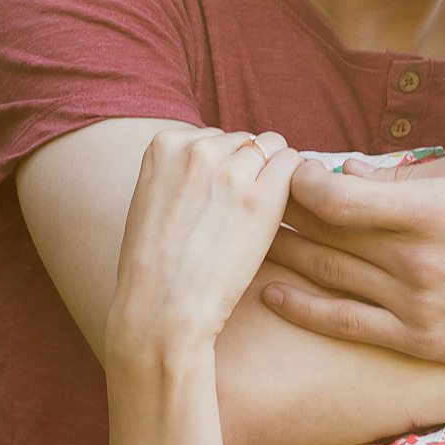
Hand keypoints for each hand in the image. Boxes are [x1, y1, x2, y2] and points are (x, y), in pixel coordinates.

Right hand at [107, 129, 299, 357]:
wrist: (161, 307)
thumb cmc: (155, 265)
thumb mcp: (151, 199)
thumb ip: (181, 171)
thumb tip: (222, 161)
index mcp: (165, 144)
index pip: (214, 136)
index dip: (223, 168)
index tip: (219, 198)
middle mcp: (198, 148)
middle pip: (245, 140)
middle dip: (248, 169)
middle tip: (240, 210)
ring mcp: (231, 171)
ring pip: (272, 148)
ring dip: (272, 175)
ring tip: (256, 215)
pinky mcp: (262, 197)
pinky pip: (293, 166)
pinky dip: (293, 184)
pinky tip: (280, 213)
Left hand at [260, 148, 444, 365]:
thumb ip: (410, 172)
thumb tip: (351, 174)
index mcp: (431, 209)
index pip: (336, 196)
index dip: (301, 183)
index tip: (293, 173)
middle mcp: (416, 260)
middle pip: (325, 235)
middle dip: (286, 215)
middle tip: (260, 203)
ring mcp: (415, 305)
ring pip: (328, 276)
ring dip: (285, 256)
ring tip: (254, 241)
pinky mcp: (419, 340)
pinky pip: (345, 324)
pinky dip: (304, 307)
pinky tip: (273, 293)